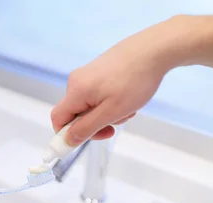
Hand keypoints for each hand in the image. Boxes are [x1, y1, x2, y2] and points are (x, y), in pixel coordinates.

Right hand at [51, 20, 174, 146]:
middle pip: (75, 113)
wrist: (155, 49)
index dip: (65, 135)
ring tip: (128, 108)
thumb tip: (66, 141)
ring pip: (89, 105)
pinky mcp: (100, 70)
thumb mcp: (111, 112)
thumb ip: (87, 128)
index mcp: (76, 90)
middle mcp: (77, 81)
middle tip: (114, 127)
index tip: (84, 143)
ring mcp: (88, 74)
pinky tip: (128, 98)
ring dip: (106, 114)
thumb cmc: (134, 80)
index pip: (57, 119)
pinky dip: (111, 102)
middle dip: (93, 124)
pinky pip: (98, 95)